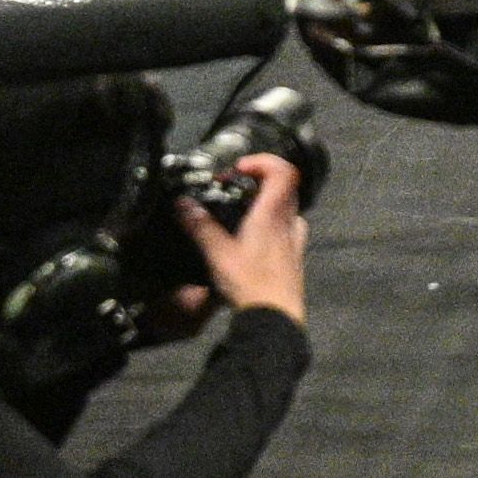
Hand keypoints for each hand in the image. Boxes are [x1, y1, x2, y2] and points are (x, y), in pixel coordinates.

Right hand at [178, 150, 307, 321]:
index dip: (263, 161)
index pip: (283, 170)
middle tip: (235, 187)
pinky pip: (288, 226)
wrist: (276, 316)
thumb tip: (182, 204)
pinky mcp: (294, 254)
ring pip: (287, 205)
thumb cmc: (250, 283)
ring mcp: (294, 237)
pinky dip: (273, 220)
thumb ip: (200, 227)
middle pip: (284, 185)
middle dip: (259, 179)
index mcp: (273, 214)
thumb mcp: (218, 254)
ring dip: (267, 200)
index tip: (239, 169)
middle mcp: (288, 221)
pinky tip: (256, 237)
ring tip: (242, 211)